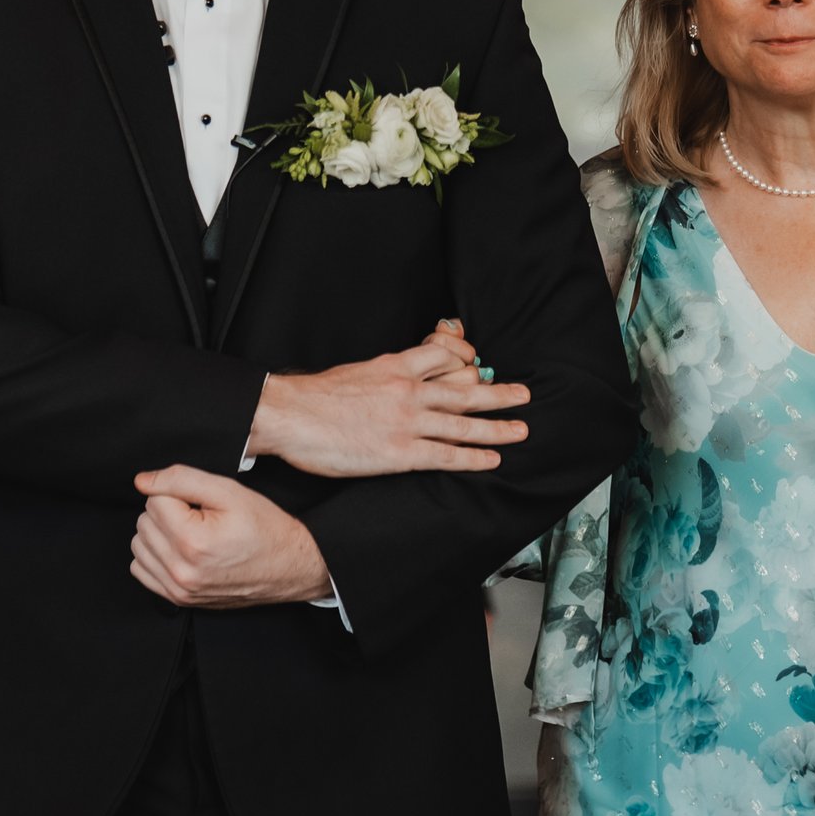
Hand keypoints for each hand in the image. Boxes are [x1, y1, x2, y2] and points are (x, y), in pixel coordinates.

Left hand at [129, 465, 330, 608]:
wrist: (289, 566)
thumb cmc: (264, 528)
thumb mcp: (228, 491)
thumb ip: (181, 479)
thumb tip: (142, 481)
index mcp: (192, 541)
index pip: (154, 500)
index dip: (178, 494)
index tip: (201, 502)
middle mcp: (181, 570)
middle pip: (144, 522)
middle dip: (167, 511)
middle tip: (199, 515)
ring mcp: (179, 590)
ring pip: (139, 545)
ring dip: (159, 533)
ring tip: (190, 530)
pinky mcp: (179, 600)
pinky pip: (142, 570)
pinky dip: (155, 555)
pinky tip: (179, 548)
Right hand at [246, 320, 530, 475]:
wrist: (290, 415)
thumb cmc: (316, 396)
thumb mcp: (357, 371)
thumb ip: (383, 375)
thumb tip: (397, 381)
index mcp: (396, 366)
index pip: (444, 356)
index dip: (466, 360)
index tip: (477, 365)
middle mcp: (409, 390)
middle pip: (464, 388)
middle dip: (498, 393)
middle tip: (524, 395)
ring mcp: (407, 422)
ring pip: (463, 422)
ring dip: (497, 426)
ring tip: (521, 429)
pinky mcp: (400, 452)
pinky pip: (447, 455)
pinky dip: (473, 457)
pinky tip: (491, 459)